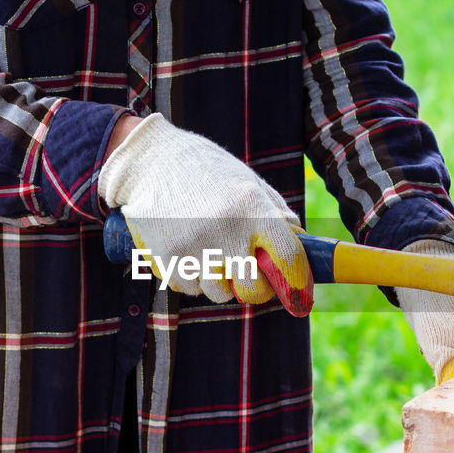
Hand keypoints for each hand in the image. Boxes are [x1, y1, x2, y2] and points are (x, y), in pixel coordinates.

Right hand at [98, 113, 312, 314]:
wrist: (151, 160)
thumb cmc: (207, 171)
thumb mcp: (247, 181)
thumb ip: (276, 213)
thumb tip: (302, 244)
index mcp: (251, 205)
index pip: (287, 257)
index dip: (298, 280)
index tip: (299, 290)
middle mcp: (224, 228)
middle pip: (253, 288)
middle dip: (256, 289)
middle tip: (251, 277)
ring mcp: (193, 246)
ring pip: (220, 293)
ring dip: (222, 283)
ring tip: (214, 256)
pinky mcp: (167, 258)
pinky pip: (190, 289)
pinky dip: (194, 279)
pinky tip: (190, 253)